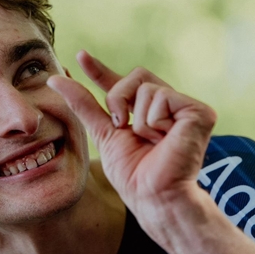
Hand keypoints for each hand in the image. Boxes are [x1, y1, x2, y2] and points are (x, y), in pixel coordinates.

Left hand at [48, 52, 216, 241]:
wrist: (154, 197)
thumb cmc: (133, 175)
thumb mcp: (103, 134)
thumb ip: (84, 105)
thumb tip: (55, 79)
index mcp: (148, 112)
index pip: (122, 84)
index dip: (101, 70)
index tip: (80, 57)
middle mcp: (169, 106)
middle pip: (136, 75)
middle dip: (119, 99)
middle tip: (122, 126)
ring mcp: (186, 108)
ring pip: (147, 87)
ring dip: (139, 119)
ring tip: (152, 141)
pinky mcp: (200, 112)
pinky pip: (162, 97)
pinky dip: (154, 121)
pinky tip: (165, 139)